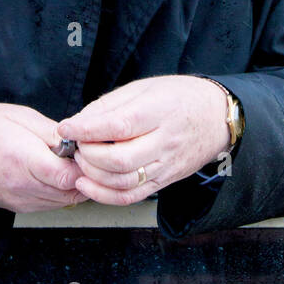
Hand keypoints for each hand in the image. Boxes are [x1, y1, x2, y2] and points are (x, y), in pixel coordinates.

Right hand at [0, 102, 88, 213]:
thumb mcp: (19, 116)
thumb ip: (51, 130)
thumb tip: (77, 141)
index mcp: (23, 158)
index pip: (67, 175)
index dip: (84, 164)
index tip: (84, 150)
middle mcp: (23, 185)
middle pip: (71, 191)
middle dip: (84, 174)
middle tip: (81, 155)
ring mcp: (21, 199)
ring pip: (64, 201)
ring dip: (74, 185)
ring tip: (68, 163)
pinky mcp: (20, 206)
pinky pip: (52, 205)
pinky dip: (61, 192)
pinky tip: (57, 174)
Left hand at [56, 75, 230, 205]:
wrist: (216, 117)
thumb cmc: (179, 96)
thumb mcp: (144, 87)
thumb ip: (110, 105)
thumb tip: (77, 122)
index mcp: (159, 111)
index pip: (119, 125)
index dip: (87, 129)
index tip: (66, 127)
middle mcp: (164, 141)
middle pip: (119, 160)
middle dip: (88, 155)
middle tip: (76, 144)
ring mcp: (166, 165)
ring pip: (123, 182)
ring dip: (93, 175)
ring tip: (82, 161)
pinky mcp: (164, 182)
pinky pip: (131, 197)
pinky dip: (104, 195)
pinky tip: (88, 184)